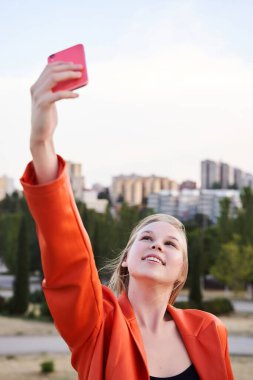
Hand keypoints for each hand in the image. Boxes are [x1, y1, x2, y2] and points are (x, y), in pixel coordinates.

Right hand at [29, 62, 82, 183]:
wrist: (41, 134)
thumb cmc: (48, 117)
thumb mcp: (53, 101)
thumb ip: (59, 90)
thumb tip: (74, 80)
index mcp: (37, 85)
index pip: (48, 68)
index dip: (61, 63)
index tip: (73, 62)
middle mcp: (35, 88)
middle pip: (52, 71)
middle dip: (67, 67)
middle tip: (80, 68)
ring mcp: (38, 95)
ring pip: (54, 78)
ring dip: (69, 75)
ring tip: (80, 76)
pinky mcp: (43, 104)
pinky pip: (58, 94)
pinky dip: (68, 93)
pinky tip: (76, 96)